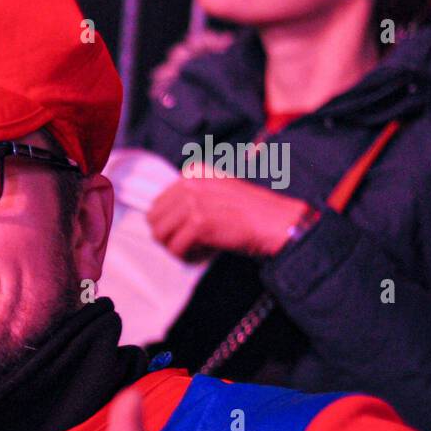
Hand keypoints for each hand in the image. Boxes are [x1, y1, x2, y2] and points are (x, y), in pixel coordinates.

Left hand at [147, 171, 308, 260]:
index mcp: (193, 174)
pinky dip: (187, 257)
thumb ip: (192, 197)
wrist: (277, 222)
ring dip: (176, 248)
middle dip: (168, 237)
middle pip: (154, 220)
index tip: (189, 233)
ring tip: (197, 250)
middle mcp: (190, 184)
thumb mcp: (219, 191)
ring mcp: (194, 202)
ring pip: (160, 235)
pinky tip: (204, 254)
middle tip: (189, 245)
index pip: (158, 204)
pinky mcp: (199, 223)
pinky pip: (176, 248)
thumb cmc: (252, 213)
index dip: (170, 224)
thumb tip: (163, 220)